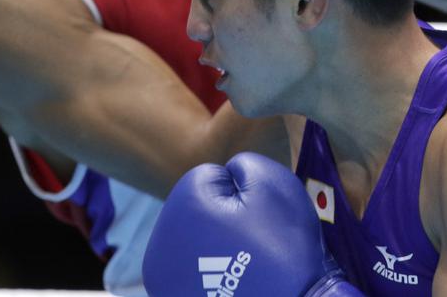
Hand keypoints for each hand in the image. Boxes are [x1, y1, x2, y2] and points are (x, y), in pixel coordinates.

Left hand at [142, 152, 362, 295]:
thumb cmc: (285, 248)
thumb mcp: (273, 184)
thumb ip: (242, 163)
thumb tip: (226, 173)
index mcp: (184, 206)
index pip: (209, 178)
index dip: (239, 192)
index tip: (254, 218)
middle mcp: (161, 242)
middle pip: (195, 208)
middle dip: (222, 216)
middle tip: (250, 242)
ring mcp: (161, 276)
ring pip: (191, 236)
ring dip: (212, 242)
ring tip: (241, 263)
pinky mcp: (169, 296)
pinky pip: (188, 267)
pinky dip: (206, 270)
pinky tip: (229, 280)